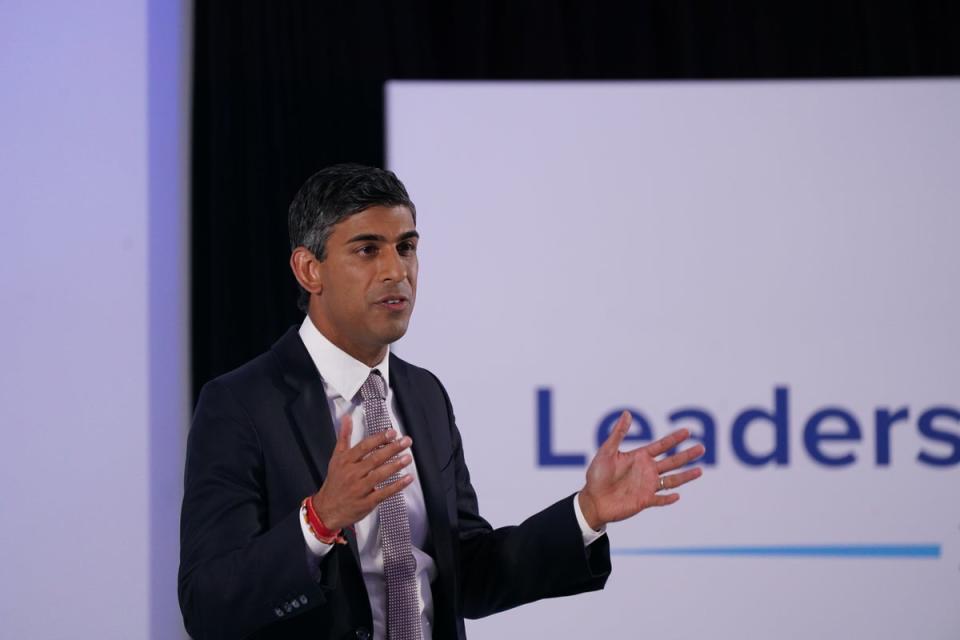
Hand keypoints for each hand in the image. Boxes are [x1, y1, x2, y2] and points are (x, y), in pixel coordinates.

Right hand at [311, 414, 413, 530]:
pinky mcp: (366, 502)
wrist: (327, 509)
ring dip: (395, 465)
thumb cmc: (335, 482)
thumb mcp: (336, 458)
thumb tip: (347, 418)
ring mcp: (359, 488)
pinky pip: (384, 493)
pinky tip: (407, 478)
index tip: (392, 433)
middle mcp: (352, 474)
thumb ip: (344, 437)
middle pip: (374, 459)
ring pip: (379, 475)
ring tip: (408, 457)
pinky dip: (397, 486)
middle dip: (392, 449)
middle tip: (406, 441)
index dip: (379, 439)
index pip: (364, 447)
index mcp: (345, 461)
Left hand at [578, 410, 704, 529]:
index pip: (661, 446)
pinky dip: (669, 498)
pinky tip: (678, 496)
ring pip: (672, 480)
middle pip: (672, 461)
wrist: (592, 499)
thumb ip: (618, 434)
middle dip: (687, 455)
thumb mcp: (607, 451)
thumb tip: (627, 413)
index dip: (674, 438)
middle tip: (702, 448)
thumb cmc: (597, 474)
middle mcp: (646, 470)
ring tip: (700, 470)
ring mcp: (647, 486)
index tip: (687, 431)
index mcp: (639, 457)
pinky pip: (660, 500)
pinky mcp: (644, 501)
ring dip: (685, 476)